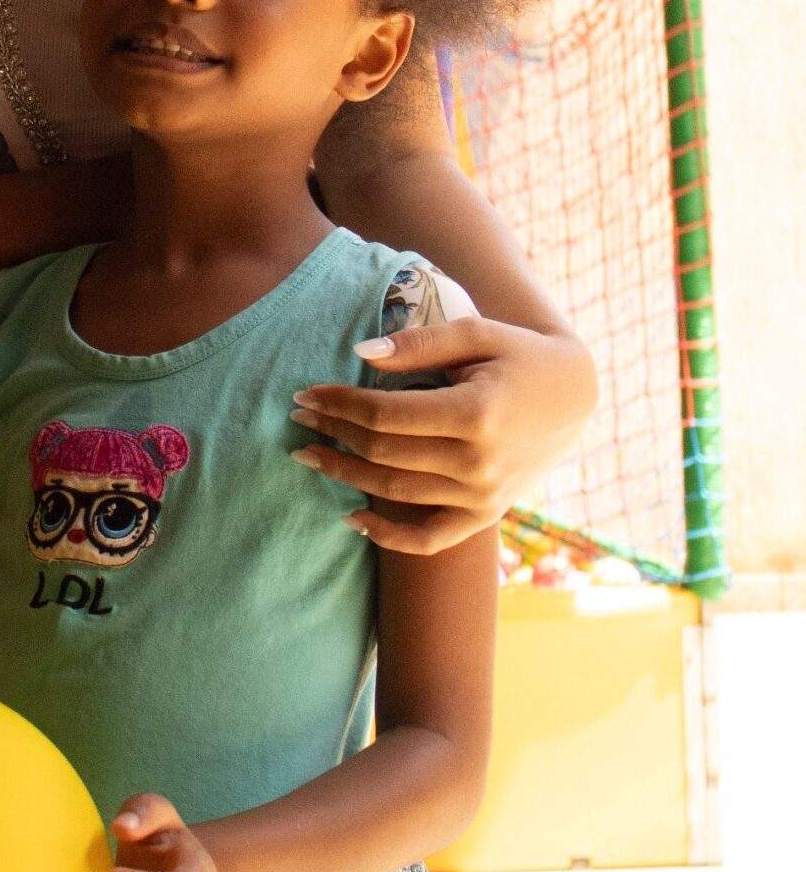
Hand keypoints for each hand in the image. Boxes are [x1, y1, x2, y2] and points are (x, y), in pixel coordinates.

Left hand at [291, 319, 597, 554]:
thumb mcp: (475, 333)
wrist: (574, 398)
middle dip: (332, 434)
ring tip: (308, 455)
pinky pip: (429, 538)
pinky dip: (387, 536)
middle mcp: (479, 463)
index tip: (306, 394)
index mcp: (476, 414)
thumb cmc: (519, 355)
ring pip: (395, 493)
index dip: (339, 404)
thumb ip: (418, 344)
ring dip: (343, 476)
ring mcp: (483, 496)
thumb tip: (361, 352)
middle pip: (382, 454)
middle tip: (297, 418)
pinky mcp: (485, 515)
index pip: (385, 416)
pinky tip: (351, 517)